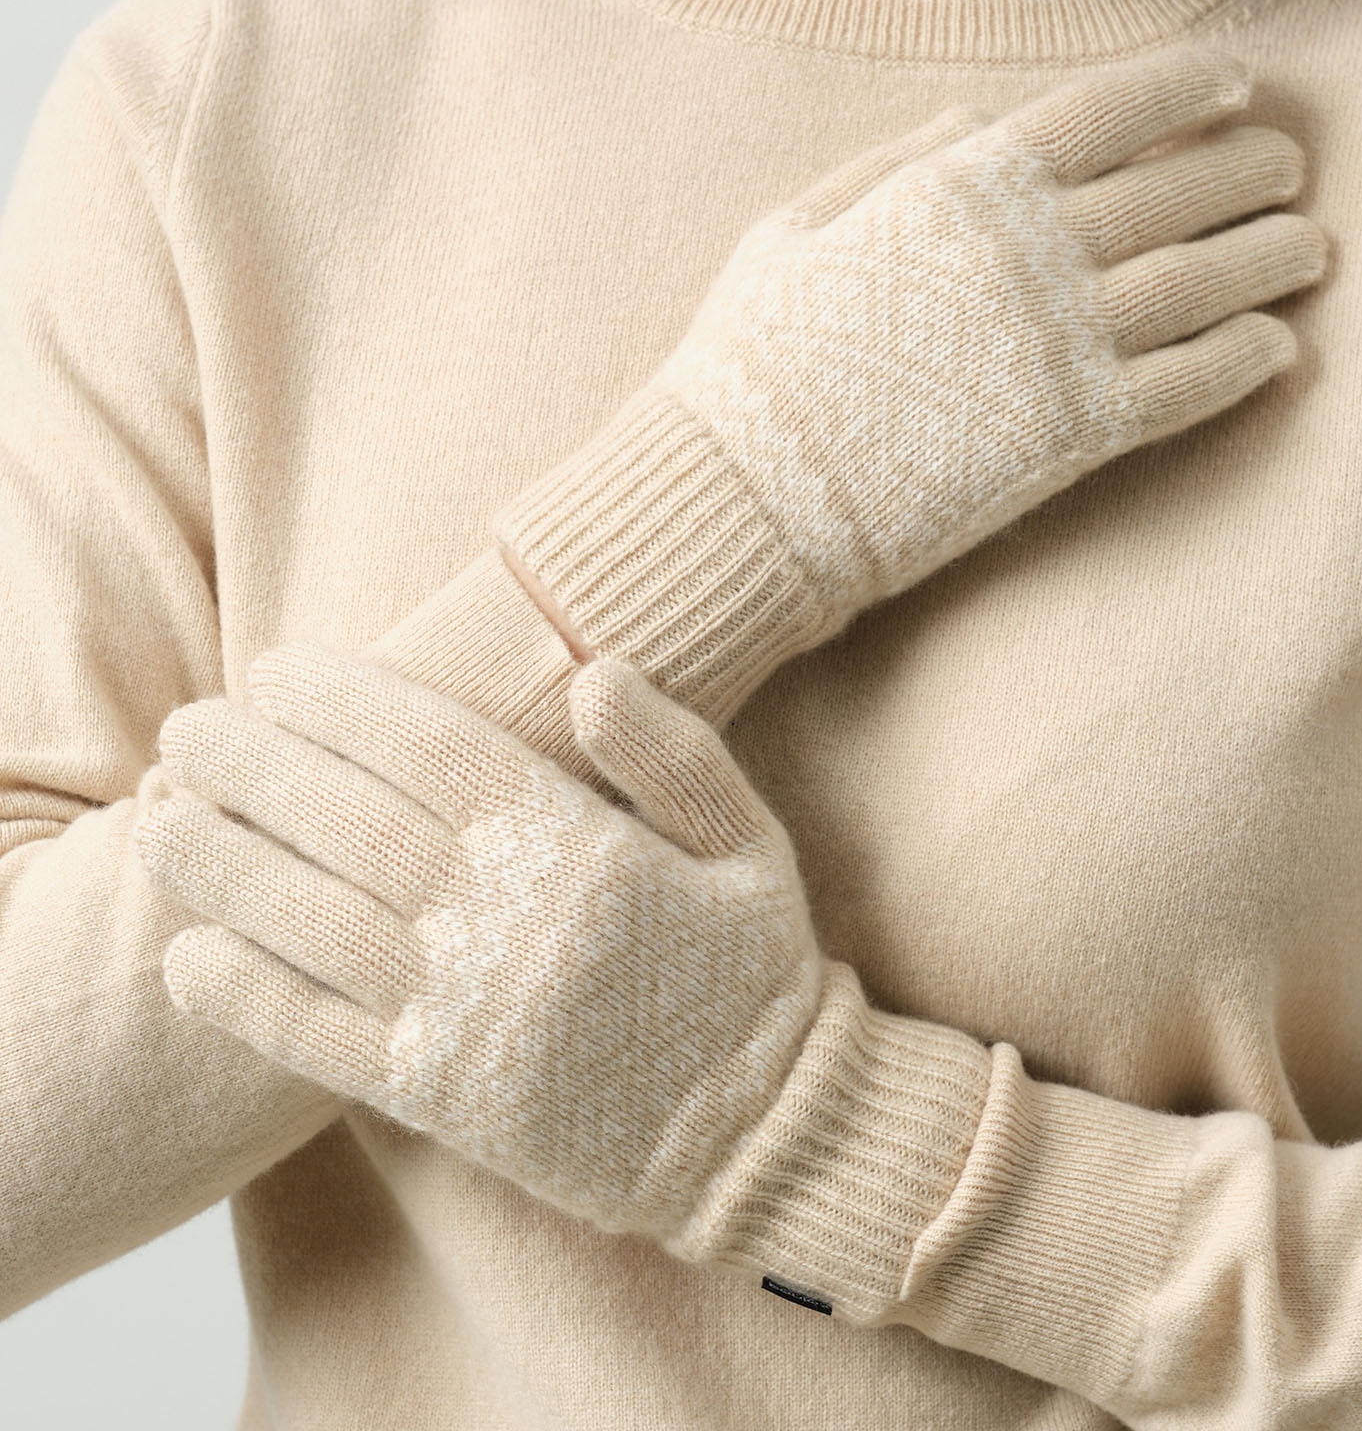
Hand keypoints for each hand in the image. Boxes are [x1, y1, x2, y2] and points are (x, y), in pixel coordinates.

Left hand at [134, 643, 830, 1242]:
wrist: (763, 1134)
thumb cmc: (751, 969)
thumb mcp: (747, 839)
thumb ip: (672, 752)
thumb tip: (592, 671)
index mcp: (577, 846)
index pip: (431, 747)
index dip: (342, 701)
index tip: (273, 668)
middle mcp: (506, 921)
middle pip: (350, 821)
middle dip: (256, 764)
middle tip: (188, 724)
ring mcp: (467, 1012)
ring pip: (315, 922)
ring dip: (225, 866)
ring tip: (158, 817)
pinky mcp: (443, 1096)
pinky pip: (323, 1042)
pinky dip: (248, 1001)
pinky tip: (187, 957)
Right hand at [490, 50, 1325, 722]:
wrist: (745, 493)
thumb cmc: (753, 361)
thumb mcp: (795, 228)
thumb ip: (892, 163)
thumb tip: (976, 118)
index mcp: (957, 187)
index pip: (1105, 111)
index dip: (1183, 88)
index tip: (1237, 82)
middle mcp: (1025, 252)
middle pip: (1176, 191)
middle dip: (1247, 169)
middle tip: (1287, 165)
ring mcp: (1056, 345)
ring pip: (1202, 282)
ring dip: (1270, 257)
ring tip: (1310, 245)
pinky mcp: (1072, 435)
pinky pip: (1188, 386)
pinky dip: (1244, 359)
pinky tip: (1279, 345)